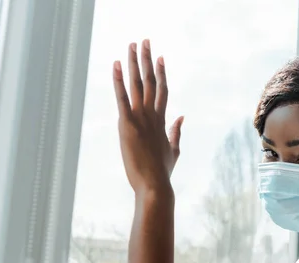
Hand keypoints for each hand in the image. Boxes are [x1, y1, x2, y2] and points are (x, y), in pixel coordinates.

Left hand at [113, 39, 182, 194]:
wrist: (155, 184)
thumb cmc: (162, 172)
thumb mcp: (173, 150)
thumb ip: (176, 132)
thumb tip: (182, 117)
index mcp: (162, 121)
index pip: (162, 91)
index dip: (161, 73)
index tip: (160, 57)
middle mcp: (152, 115)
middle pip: (150, 81)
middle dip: (147, 60)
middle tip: (145, 41)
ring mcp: (140, 118)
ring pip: (137, 84)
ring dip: (134, 63)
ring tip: (132, 45)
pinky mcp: (127, 124)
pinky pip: (122, 98)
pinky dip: (118, 80)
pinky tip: (116, 65)